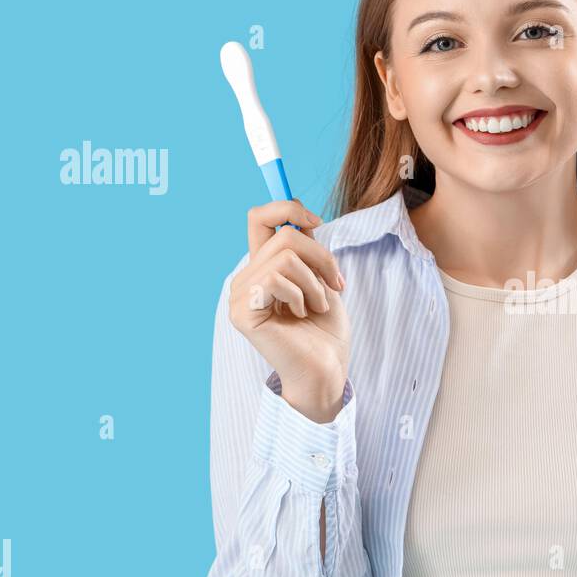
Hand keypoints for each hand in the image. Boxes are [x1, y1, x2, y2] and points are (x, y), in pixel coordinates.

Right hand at [229, 199, 349, 422]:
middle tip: (336, 284)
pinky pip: (275, 279)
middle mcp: (246, 278)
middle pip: (283, 233)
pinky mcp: (242, 312)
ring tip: (318, 305)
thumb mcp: (321, 279)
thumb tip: (301, 214)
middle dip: (320, 255)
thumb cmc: (326, 332)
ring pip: (284, 256)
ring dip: (314, 281)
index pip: (259, 218)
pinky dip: (300, 294)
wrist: (327, 369)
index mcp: (262, 268)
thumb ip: (306, 249)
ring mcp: (239, 296)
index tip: (317, 222)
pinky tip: (302, 314)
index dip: (286, 207)